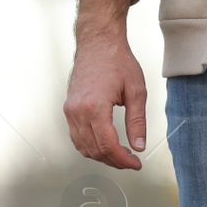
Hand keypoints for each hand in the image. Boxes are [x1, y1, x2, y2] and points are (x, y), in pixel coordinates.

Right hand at [64, 0, 145, 170]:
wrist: (97, 42)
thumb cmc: (118, 62)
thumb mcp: (136, 92)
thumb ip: (137, 122)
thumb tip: (139, 147)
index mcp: (94, 107)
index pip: (107, 145)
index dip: (123, 160)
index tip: (137, 164)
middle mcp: (77, 110)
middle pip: (94, 149)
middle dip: (114, 161)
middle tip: (132, 162)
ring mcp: (70, 109)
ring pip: (83, 146)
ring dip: (102, 156)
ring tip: (122, 155)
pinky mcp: (68, 107)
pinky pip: (76, 136)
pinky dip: (90, 146)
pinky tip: (107, 145)